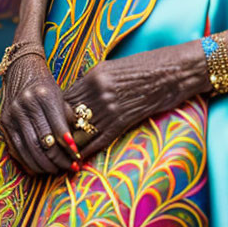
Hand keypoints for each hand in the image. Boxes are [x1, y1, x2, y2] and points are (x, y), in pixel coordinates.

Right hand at [0, 52, 79, 174]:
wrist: (21, 70)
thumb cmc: (45, 85)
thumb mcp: (59, 95)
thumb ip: (66, 116)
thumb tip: (77, 143)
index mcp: (44, 95)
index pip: (57, 128)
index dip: (68, 146)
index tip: (77, 157)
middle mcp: (26, 104)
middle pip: (43, 141)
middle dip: (58, 159)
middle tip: (70, 167)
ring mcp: (13, 114)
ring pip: (29, 148)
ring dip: (44, 164)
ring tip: (57, 170)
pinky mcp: (4, 122)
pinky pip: (16, 148)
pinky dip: (28, 162)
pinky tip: (39, 168)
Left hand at [63, 42, 206, 160]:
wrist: (173, 71)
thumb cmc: (145, 66)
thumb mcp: (113, 68)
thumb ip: (94, 82)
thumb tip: (77, 97)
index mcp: (94, 74)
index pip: (64, 97)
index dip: (57, 111)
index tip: (54, 121)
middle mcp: (98, 90)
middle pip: (67, 114)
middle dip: (59, 129)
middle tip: (54, 141)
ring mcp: (110, 107)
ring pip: (79, 130)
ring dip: (70, 144)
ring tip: (61, 155)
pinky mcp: (122, 121)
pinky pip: (97, 140)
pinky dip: (85, 152)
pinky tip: (77, 160)